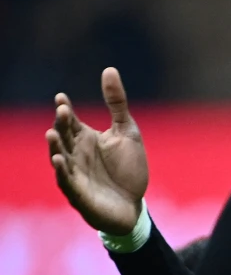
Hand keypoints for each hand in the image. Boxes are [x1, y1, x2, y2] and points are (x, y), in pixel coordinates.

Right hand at [46, 68, 147, 234]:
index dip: (65, 110)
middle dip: (62, 125)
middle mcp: (76, 154)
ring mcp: (75, 173)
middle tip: (62, 112)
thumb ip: (117, 103)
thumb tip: (109, 69)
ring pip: (61, 158)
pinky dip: (62, 171)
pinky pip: (67, 181)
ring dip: (55, 147)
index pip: (71, 121)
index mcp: (85, 138)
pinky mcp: (79, 193)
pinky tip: (59, 160)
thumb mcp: (127, 132)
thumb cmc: (128, 168)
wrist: (134, 205)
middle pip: (64, 137)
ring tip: (52, 134)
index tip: (61, 98)